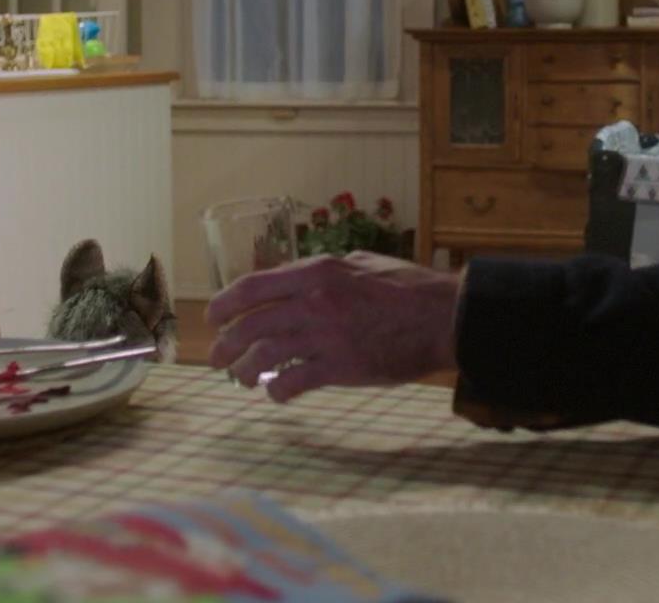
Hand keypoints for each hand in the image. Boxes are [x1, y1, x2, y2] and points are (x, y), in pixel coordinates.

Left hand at [205, 252, 460, 402]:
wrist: (445, 316)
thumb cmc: (408, 288)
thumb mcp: (359, 264)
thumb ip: (322, 274)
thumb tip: (291, 282)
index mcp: (316, 273)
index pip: (252, 287)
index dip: (224, 304)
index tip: (213, 318)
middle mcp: (314, 302)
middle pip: (249, 325)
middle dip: (225, 345)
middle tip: (218, 359)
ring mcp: (327, 336)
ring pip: (264, 356)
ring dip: (244, 371)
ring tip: (240, 380)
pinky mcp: (342, 368)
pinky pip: (293, 383)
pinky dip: (277, 391)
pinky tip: (277, 394)